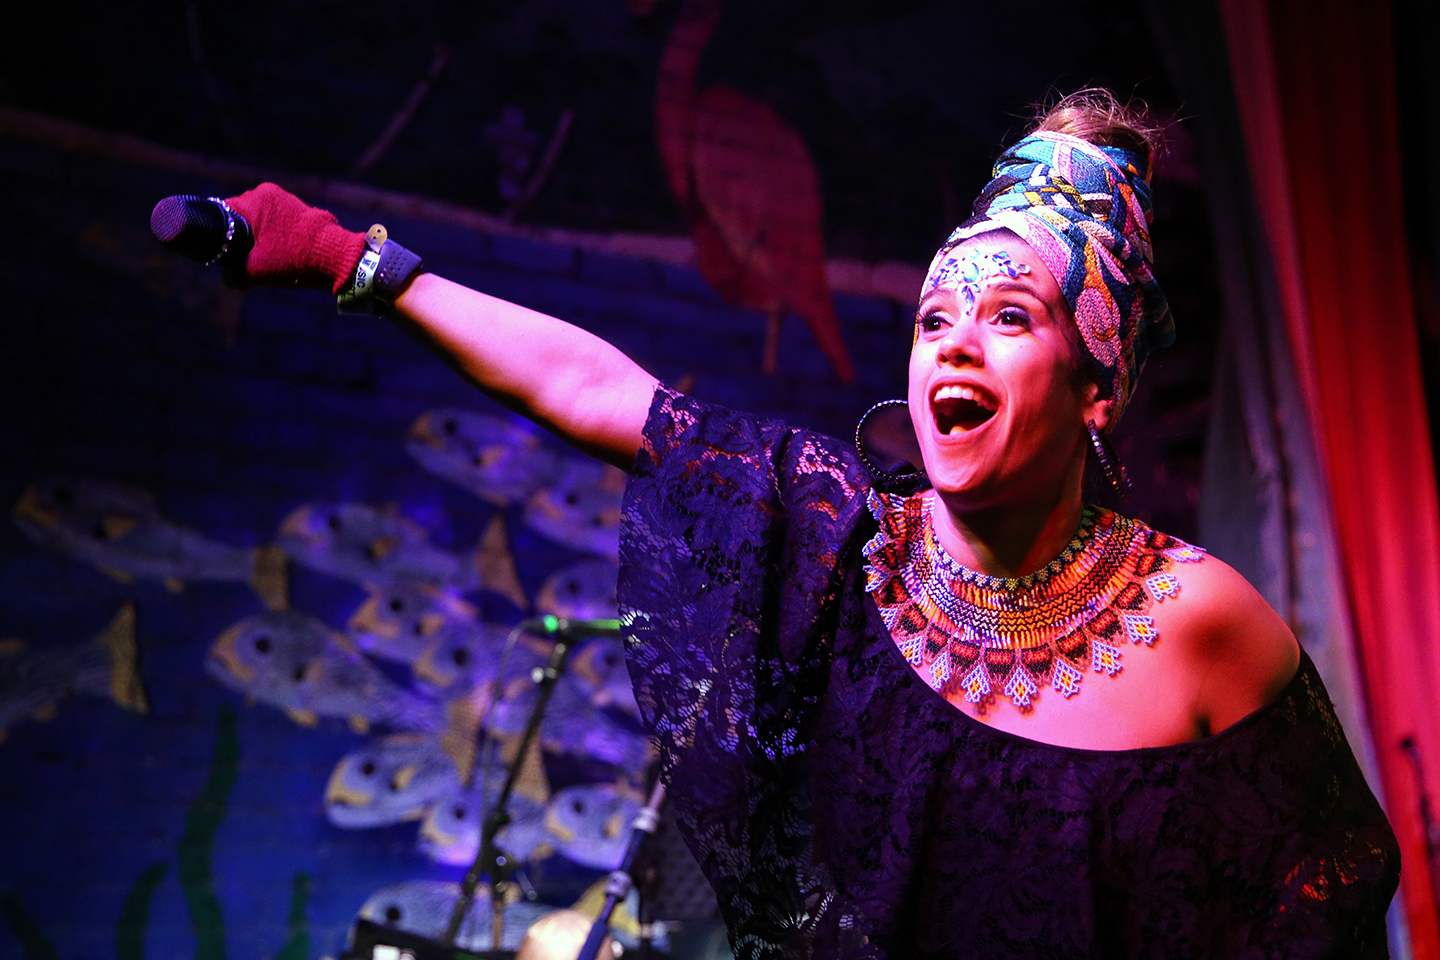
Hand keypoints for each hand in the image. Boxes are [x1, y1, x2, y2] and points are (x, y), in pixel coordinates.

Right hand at [225, 183, 367, 292]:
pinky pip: (281, 226)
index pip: (224, 214)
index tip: (222, 252)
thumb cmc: (294, 260)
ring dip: (261, 240)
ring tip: (267, 259)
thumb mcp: (255, 271)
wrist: (338, 260)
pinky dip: (278, 240)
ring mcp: (290, 201)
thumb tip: (228, 277)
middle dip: (242, 238)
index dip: (220, 235)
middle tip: (245, 258)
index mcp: (255, 198)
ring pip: (263, 223)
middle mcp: (270, 193)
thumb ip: (233, 274)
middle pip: (243, 218)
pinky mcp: (304, 213)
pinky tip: (283, 255)